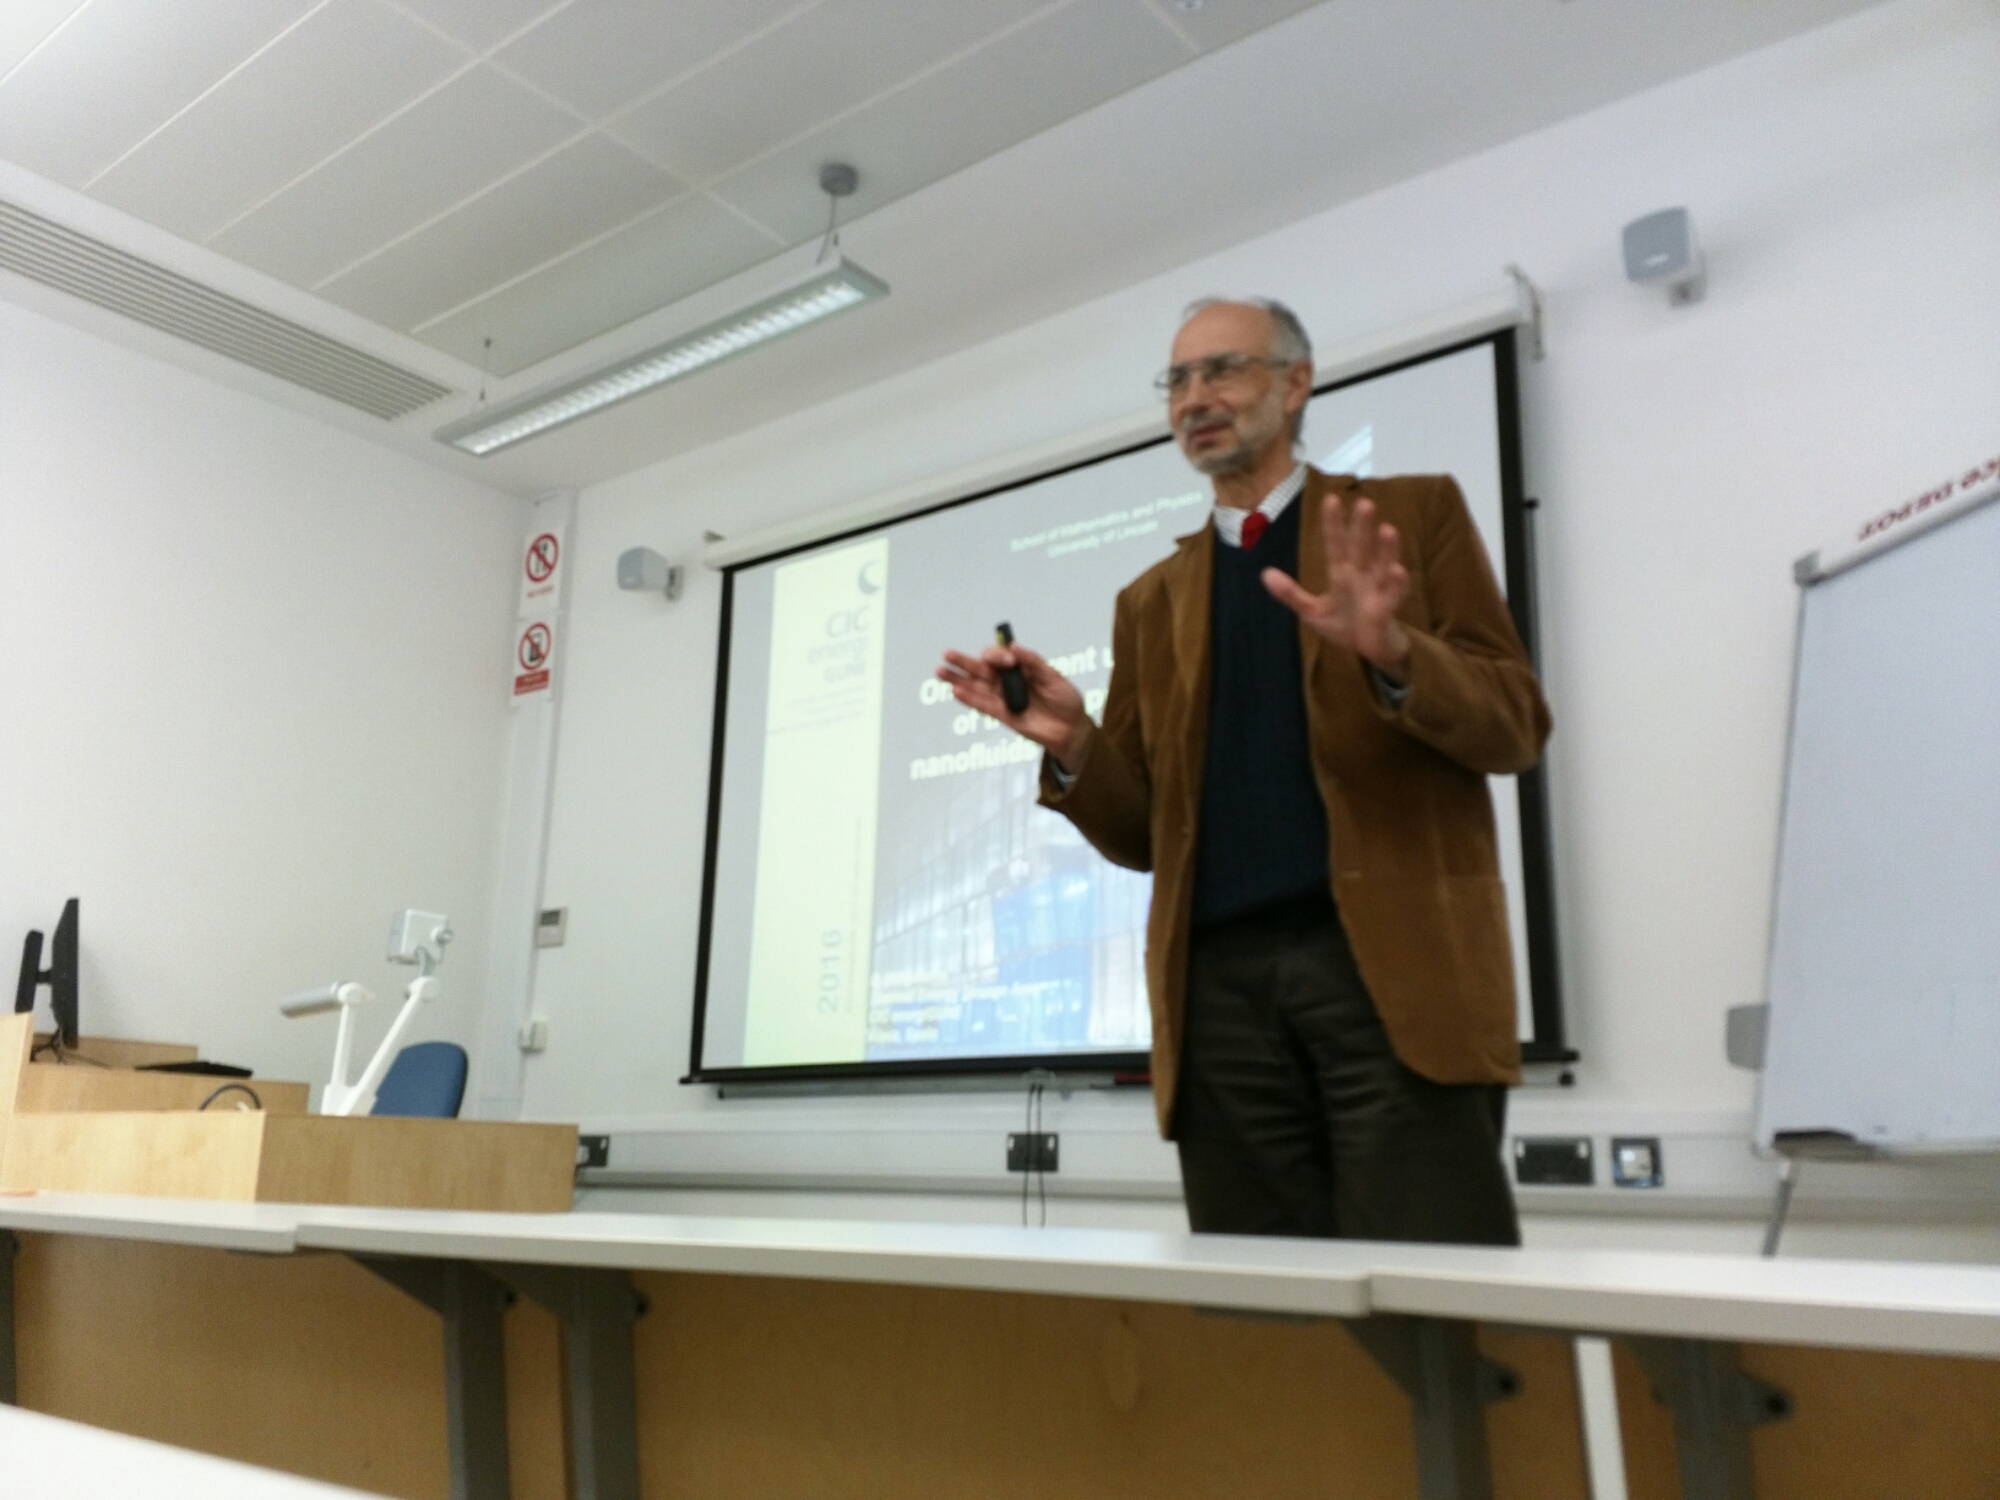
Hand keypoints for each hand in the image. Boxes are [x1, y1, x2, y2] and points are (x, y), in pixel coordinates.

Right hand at [937, 642, 1088, 767]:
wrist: (1072, 728)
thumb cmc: (1065, 699)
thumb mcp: (1053, 676)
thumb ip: (1033, 662)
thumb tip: (1013, 647)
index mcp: (1018, 667)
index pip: (999, 656)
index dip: (999, 655)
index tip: (1011, 661)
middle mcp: (1006, 681)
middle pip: (980, 669)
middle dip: (964, 661)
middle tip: (948, 654)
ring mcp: (1002, 698)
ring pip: (975, 687)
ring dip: (958, 680)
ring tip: (940, 671)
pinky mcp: (1003, 715)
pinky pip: (983, 706)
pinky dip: (970, 699)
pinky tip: (956, 691)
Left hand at [1262, 495, 1411, 676]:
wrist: (1367, 650)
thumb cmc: (1343, 624)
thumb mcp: (1312, 611)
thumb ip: (1291, 593)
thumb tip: (1264, 573)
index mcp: (1342, 573)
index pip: (1336, 545)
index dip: (1333, 524)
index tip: (1331, 499)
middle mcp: (1361, 575)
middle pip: (1361, 548)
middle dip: (1362, 528)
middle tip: (1364, 503)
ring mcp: (1376, 590)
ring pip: (1382, 565)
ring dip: (1386, 549)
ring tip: (1388, 529)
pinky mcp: (1387, 609)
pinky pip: (1394, 594)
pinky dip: (1396, 583)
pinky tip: (1396, 570)